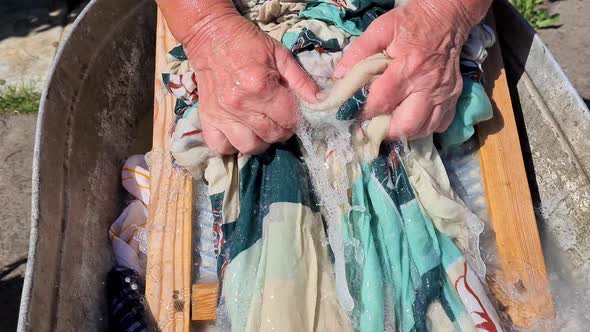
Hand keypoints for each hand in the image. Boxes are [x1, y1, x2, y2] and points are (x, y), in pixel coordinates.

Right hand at [168, 8, 318, 154]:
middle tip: (280, 120)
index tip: (294, 114)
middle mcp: (241, 105)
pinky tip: (240, 133)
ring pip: (249, 147)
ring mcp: (222, 114)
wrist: (210, 36)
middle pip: (272, 135)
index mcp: (261, 86)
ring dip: (260, 142)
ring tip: (262, 129)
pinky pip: (221, 147)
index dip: (296, 119)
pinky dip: (232, 146)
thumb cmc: (248, 43)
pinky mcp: (207, 119)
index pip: (289, 119)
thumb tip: (320, 102)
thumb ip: (301, 80)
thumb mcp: (280, 54)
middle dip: (282, 131)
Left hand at [334, 0, 475, 139]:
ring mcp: (444, 93)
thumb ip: (358, 53)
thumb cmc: (411, 23)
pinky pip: (440, 124)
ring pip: (424, 129)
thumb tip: (339, 77)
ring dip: (404, 132)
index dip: (365, 112)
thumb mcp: (380, 29)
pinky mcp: (454, 96)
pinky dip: (424, 127)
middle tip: (373, 125)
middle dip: (385, 131)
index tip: (354, 114)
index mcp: (407, 67)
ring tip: (390, 123)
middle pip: (406, 125)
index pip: (383, 101)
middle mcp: (428, 85)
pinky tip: (412, 117)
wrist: (446, 17)